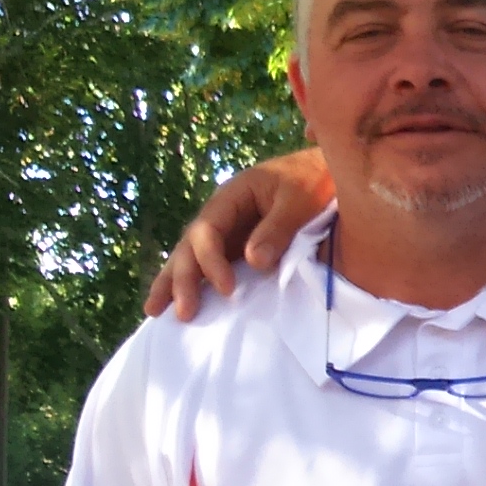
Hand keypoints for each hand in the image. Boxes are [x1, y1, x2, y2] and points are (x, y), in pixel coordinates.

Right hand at [145, 149, 336, 319]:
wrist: (330, 171)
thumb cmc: (315, 181)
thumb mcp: (299, 201)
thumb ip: (277, 229)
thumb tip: (253, 261)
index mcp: (232, 195)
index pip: (207, 230)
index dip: (211, 261)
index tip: (227, 289)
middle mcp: (222, 212)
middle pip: (191, 245)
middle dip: (182, 279)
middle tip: (182, 313)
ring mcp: (228, 229)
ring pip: (192, 255)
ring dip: (174, 282)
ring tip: (155, 312)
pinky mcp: (238, 244)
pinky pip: (210, 263)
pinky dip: (195, 282)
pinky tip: (179, 302)